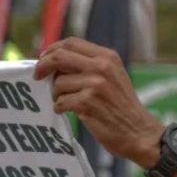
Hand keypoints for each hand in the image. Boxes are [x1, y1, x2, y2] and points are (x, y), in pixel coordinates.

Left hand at [35, 37, 163, 167]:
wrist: (138, 133)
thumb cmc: (122, 107)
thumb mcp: (114, 77)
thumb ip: (90, 65)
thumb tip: (55, 60)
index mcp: (107, 57)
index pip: (71, 43)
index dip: (52, 50)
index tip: (43, 59)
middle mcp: (102, 67)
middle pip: (59, 57)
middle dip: (43, 66)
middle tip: (37, 76)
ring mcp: (95, 84)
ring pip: (58, 83)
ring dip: (57, 95)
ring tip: (67, 103)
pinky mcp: (88, 103)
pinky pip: (61, 101)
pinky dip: (60, 108)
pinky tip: (70, 112)